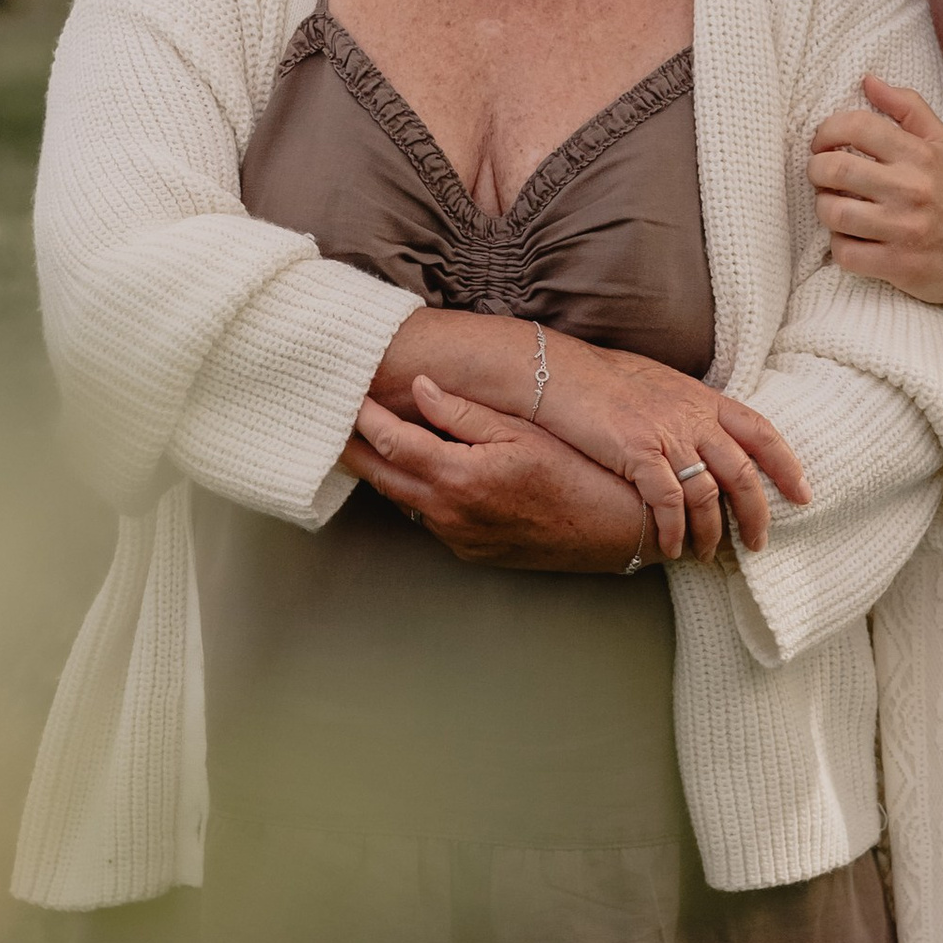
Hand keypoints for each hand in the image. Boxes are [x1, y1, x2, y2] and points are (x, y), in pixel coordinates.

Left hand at [344, 382, 656, 571]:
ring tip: (363, 441)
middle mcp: (450, 514)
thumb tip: (422, 389)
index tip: (347, 396)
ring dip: (382, 472)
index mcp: (459, 477)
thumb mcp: (522, 431)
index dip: (364, 417)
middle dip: (353, 449)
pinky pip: (429, 518)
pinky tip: (415, 472)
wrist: (612, 531)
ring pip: (403, 499)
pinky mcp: (471, 552)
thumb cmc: (577, 474)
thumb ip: (465, 412)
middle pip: (382, 477)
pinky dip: (414, 492)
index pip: (391, 443)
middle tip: (330, 421)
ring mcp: (458, 538)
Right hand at [529, 337, 809, 559]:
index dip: (787, 464)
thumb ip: (687, 409)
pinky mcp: (637, 453)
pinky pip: (667, 503)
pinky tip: (669, 548)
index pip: (761, 431)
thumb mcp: (658, 385)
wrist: (555, 370)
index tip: (803, 493)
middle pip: (743, 471)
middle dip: (757, 513)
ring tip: (709, 554)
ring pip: (709, 494)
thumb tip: (703, 431)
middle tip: (759, 542)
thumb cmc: (602, 379)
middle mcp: (693, 416)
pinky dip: (673, 531)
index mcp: (703, 399)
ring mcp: (666, 434)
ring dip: (712, 532)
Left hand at [809, 75, 942, 304]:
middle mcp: (910, 189)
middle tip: (822, 174)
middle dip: (816, 169)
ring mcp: (902, 229)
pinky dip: (838, 245)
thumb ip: (906, 107)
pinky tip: (849, 237)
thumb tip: (867, 80)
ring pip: (833, 213)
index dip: (827, 130)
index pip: (856, 127)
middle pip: (834, 169)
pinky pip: (844, 252)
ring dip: (824, 207)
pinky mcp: (896, 265)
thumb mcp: (942, 143)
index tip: (824, 142)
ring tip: (834, 204)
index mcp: (919, 154)